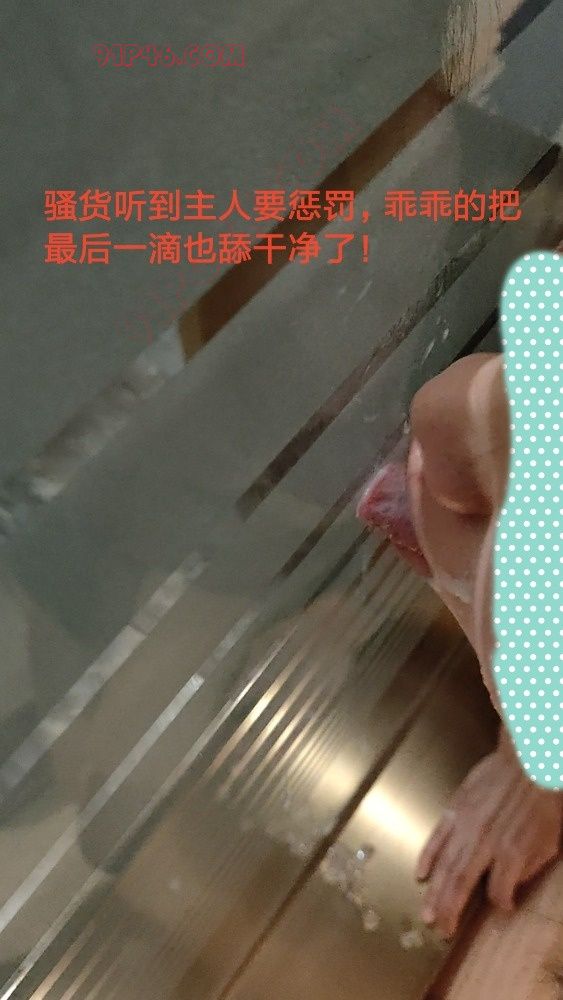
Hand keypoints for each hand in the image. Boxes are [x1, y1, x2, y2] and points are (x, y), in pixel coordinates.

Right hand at [416, 737, 562, 938]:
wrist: (526, 762)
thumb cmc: (541, 800)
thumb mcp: (548, 840)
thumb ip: (529, 867)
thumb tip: (512, 886)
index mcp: (511, 853)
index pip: (498, 891)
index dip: (499, 904)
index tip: (500, 907)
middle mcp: (484, 843)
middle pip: (461, 883)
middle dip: (449, 909)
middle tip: (440, 928)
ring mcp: (465, 826)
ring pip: (445, 864)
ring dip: (434, 891)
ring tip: (426, 912)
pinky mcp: (454, 810)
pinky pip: (437, 837)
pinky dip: (427, 856)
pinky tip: (421, 874)